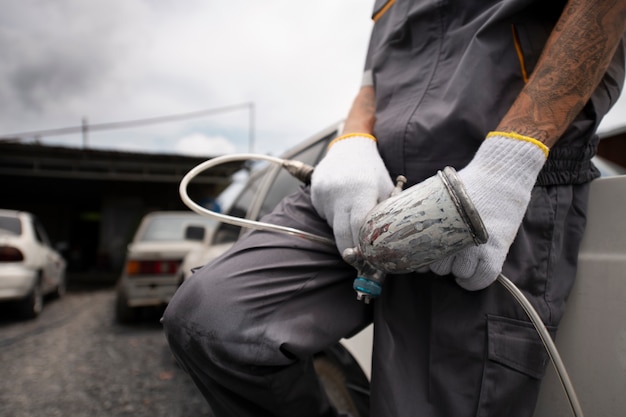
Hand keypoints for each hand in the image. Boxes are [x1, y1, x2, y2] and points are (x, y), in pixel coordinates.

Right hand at [311, 134, 393, 254]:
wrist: (350, 146)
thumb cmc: (373, 171)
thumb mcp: (386, 189)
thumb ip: (384, 214)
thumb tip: (387, 245)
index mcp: (362, 191)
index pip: (359, 228)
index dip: (362, 247)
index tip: (367, 259)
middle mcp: (340, 193)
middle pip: (342, 234)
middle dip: (350, 250)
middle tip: (357, 259)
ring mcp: (324, 193)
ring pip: (333, 225)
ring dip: (342, 228)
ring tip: (351, 210)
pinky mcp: (315, 194)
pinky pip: (325, 215)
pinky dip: (333, 216)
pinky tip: (341, 201)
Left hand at [429, 132, 548, 289]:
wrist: (502, 177)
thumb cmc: (468, 185)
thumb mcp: (440, 194)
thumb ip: (424, 211)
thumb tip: (402, 226)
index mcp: (440, 221)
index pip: (419, 253)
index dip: (417, 257)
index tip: (420, 253)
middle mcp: (458, 236)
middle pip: (437, 266)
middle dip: (437, 261)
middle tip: (444, 249)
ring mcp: (478, 245)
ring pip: (458, 272)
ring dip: (456, 269)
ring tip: (459, 255)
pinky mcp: (498, 251)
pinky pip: (479, 279)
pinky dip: (471, 281)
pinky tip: (467, 276)